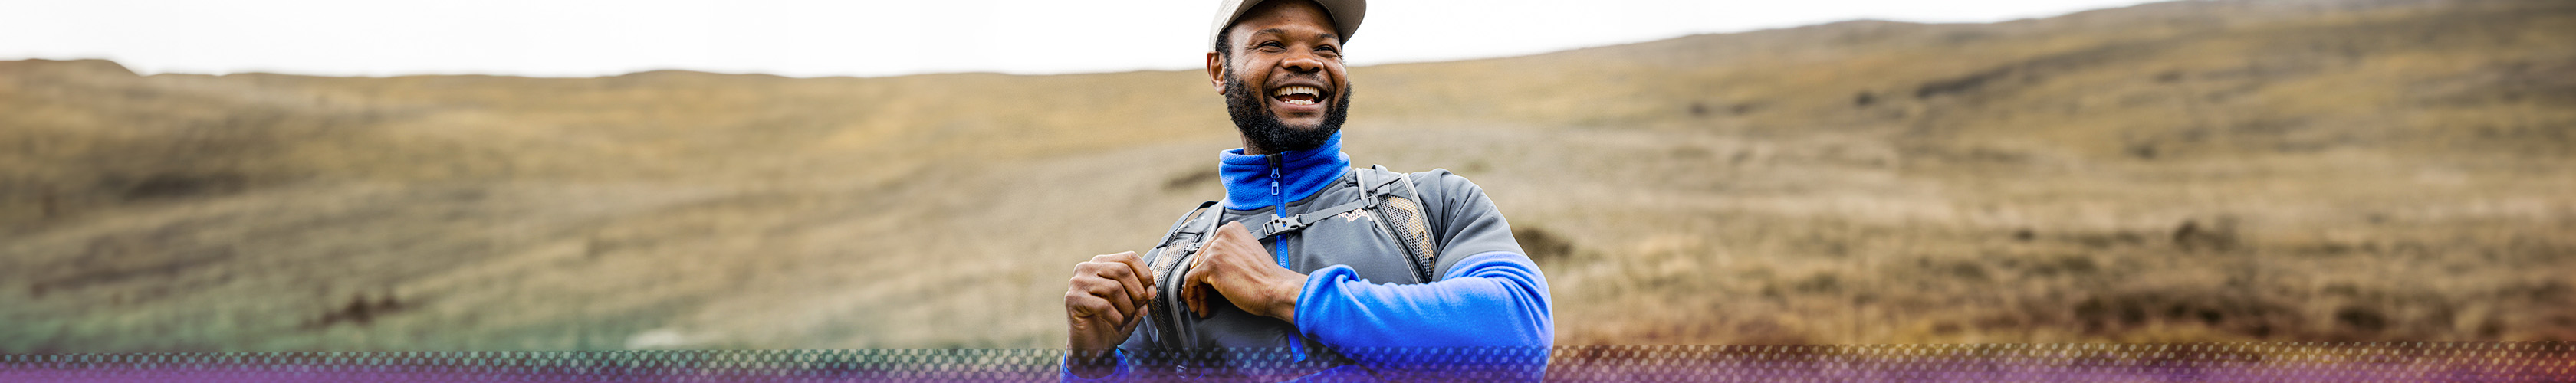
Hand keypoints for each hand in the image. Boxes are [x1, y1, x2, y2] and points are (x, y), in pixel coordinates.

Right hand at [1065, 251, 1154, 372]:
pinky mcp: (1072, 299)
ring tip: (1127, 320)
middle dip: (1138, 293)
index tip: (1152, 294)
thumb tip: (1150, 289)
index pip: (1129, 258)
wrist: (1093, 346)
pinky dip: (1117, 319)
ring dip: (1128, 309)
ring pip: (1114, 288)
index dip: (1145, 275)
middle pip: (1123, 270)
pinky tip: (1117, 326)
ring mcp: (1077, 282)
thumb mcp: (1131, 302)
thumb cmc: (1112, 321)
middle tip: (1141, 310)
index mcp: (1101, 263)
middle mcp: (1087, 268)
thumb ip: (1140, 290)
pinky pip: (1103, 306)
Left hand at [1181, 222, 1308, 322]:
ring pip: (1194, 272)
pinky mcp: (1210, 266)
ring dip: (1198, 291)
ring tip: (1203, 305)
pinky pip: (1190, 281)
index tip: (1208, 281)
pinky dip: (1190, 295)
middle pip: (1200, 260)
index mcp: (1233, 229)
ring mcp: (1216, 249)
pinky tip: (1196, 305)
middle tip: (1206, 297)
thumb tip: (1211, 267)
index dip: (1207, 268)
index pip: (1209, 248)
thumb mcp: (1247, 255)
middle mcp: (1222, 235)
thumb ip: (1229, 254)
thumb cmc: (1268, 278)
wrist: (1277, 289)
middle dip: (1202, 281)